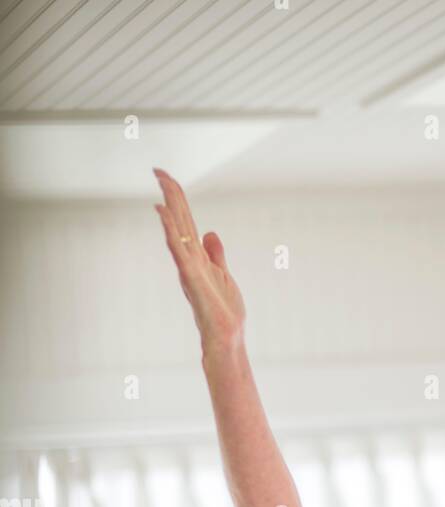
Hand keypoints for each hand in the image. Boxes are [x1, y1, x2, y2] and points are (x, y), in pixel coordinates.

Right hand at [153, 167, 245, 350]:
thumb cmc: (223, 312)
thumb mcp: (223, 275)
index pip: (186, 221)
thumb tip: (210, 233)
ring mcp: (188, 268)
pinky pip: (178, 249)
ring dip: (169, 206)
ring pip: (176, 230)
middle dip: (170, 194)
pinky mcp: (191, 277)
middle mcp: (189, 259)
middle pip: (179, 220)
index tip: (166, 177)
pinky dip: (170, 230)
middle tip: (157, 169)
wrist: (226, 337)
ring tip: (161, 183)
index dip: (178, 199)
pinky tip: (163, 212)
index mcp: (197, 257)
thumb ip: (216, 254)